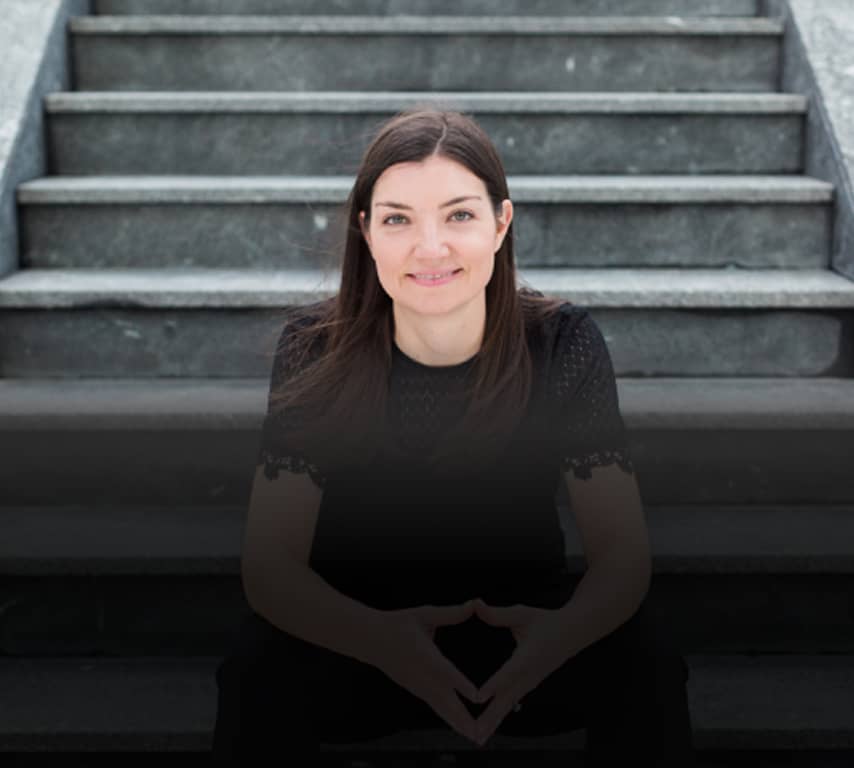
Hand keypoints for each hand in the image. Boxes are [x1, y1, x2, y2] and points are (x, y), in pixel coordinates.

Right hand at [372, 599, 481, 744]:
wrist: (370, 639)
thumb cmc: (398, 625)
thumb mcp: (424, 613)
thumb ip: (451, 613)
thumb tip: (474, 605)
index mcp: (423, 653)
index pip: (444, 670)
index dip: (460, 683)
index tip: (475, 695)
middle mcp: (420, 674)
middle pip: (444, 698)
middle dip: (462, 716)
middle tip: (479, 731)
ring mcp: (416, 685)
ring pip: (440, 707)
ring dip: (457, 722)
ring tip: (474, 736)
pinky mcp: (415, 690)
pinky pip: (434, 707)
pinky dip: (447, 718)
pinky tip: (459, 727)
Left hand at [469, 598, 571, 746]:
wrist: (573, 632)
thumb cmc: (548, 622)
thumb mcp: (522, 613)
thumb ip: (497, 614)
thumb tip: (476, 606)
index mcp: (530, 655)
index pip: (510, 671)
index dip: (495, 684)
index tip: (480, 697)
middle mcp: (531, 673)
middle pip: (509, 698)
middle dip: (491, 717)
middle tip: (476, 733)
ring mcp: (531, 682)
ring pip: (510, 704)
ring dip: (494, 721)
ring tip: (479, 737)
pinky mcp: (530, 685)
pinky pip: (512, 702)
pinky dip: (501, 716)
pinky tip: (490, 727)